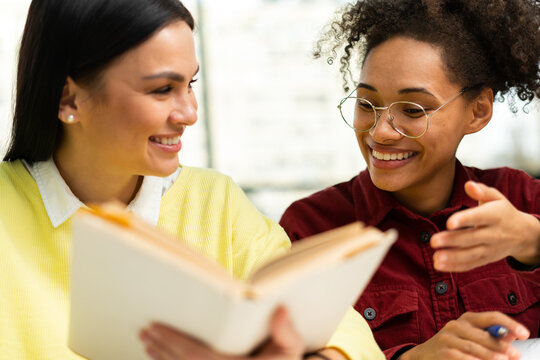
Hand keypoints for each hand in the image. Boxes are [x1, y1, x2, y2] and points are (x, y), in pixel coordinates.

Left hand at [139, 306, 304, 359]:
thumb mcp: (290, 350)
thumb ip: (286, 333)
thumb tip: (281, 311)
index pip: (193, 356)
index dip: (172, 342)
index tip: (154, 327)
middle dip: (160, 347)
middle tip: (144, 331)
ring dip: (161, 358)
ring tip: (147, 343)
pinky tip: (160, 358)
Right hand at [399, 312, 529, 359]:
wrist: (425, 354)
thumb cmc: (454, 345)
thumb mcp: (471, 336)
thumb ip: (490, 335)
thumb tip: (511, 335)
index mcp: (468, 318)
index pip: (492, 317)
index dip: (510, 324)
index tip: (524, 333)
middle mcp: (457, 324)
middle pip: (483, 335)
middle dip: (501, 346)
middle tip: (516, 354)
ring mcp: (448, 338)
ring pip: (473, 348)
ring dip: (489, 355)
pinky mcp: (443, 351)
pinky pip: (461, 357)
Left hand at [431, 181, 539, 271]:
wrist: (523, 234)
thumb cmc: (503, 212)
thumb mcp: (497, 198)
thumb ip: (482, 190)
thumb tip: (468, 185)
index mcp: (495, 215)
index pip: (480, 217)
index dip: (465, 220)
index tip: (449, 223)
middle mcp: (494, 234)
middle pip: (472, 238)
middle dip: (452, 241)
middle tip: (433, 241)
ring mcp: (490, 249)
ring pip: (471, 255)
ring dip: (452, 258)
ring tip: (436, 258)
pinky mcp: (486, 259)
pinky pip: (471, 265)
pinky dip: (456, 267)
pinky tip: (440, 266)